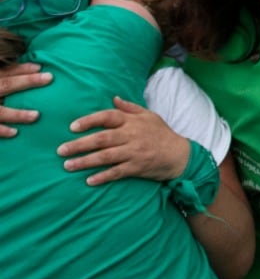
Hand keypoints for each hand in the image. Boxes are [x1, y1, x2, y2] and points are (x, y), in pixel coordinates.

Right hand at [0, 63, 51, 135]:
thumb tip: (28, 69)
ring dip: (16, 114)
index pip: (3, 72)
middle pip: (4, 85)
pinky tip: (14, 132)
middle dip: (26, 82)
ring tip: (36, 115)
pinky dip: (1, 130)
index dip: (20, 69)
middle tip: (48, 78)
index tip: (40, 67)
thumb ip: (3, 74)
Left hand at [58, 97, 190, 185]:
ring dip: (85, 161)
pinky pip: (117, 172)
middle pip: (102, 138)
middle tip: (61, 150)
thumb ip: (130, 108)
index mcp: (133, 121)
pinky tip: (89, 180)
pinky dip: (103, 177)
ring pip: (106, 156)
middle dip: (80, 144)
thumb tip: (113, 98)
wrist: (179, 154)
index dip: (90, 121)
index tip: (72, 127)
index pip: (108, 117)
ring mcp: (134, 152)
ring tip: (68, 166)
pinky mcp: (137, 167)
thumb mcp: (149, 116)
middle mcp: (132, 135)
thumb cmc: (162, 134)